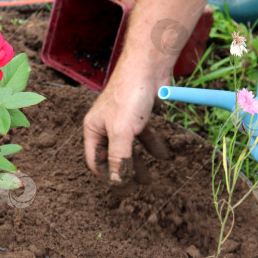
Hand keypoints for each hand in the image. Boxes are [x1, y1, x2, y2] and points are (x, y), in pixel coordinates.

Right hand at [83, 65, 169, 183]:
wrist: (149, 67)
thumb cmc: (129, 95)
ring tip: (150, 180)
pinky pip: (144, 136)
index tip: (122, 190)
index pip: (95, 161)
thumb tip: (117, 182)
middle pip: (112, 156)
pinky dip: (152, 147)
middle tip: (137, 188)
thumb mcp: (122, 131)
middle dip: (125, 172)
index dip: (107, 176)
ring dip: (140, 163)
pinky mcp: (139, 116)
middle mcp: (105, 126)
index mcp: (93, 129)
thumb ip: (119, 158)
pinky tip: (163, 156)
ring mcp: (123, 121)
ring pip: (129, 148)